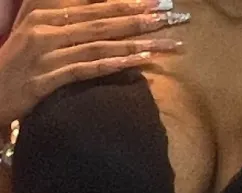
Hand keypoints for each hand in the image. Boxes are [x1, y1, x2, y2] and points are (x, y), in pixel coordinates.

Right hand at [0, 0, 187, 126]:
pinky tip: (136, 62)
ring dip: (134, 42)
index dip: (129, 4)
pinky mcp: (46, 80)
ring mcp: (47, 54)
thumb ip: (63, 22)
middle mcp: (48, 30)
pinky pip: (86, 69)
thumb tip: (94, 17)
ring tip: (164, 41)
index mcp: (47, 15)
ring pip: (99, 44)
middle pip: (103, 22)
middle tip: (171, 16)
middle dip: (140, 18)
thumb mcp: (35, 34)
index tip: (158, 3)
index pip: (96, 6)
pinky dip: (112, 64)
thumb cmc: (14, 66)